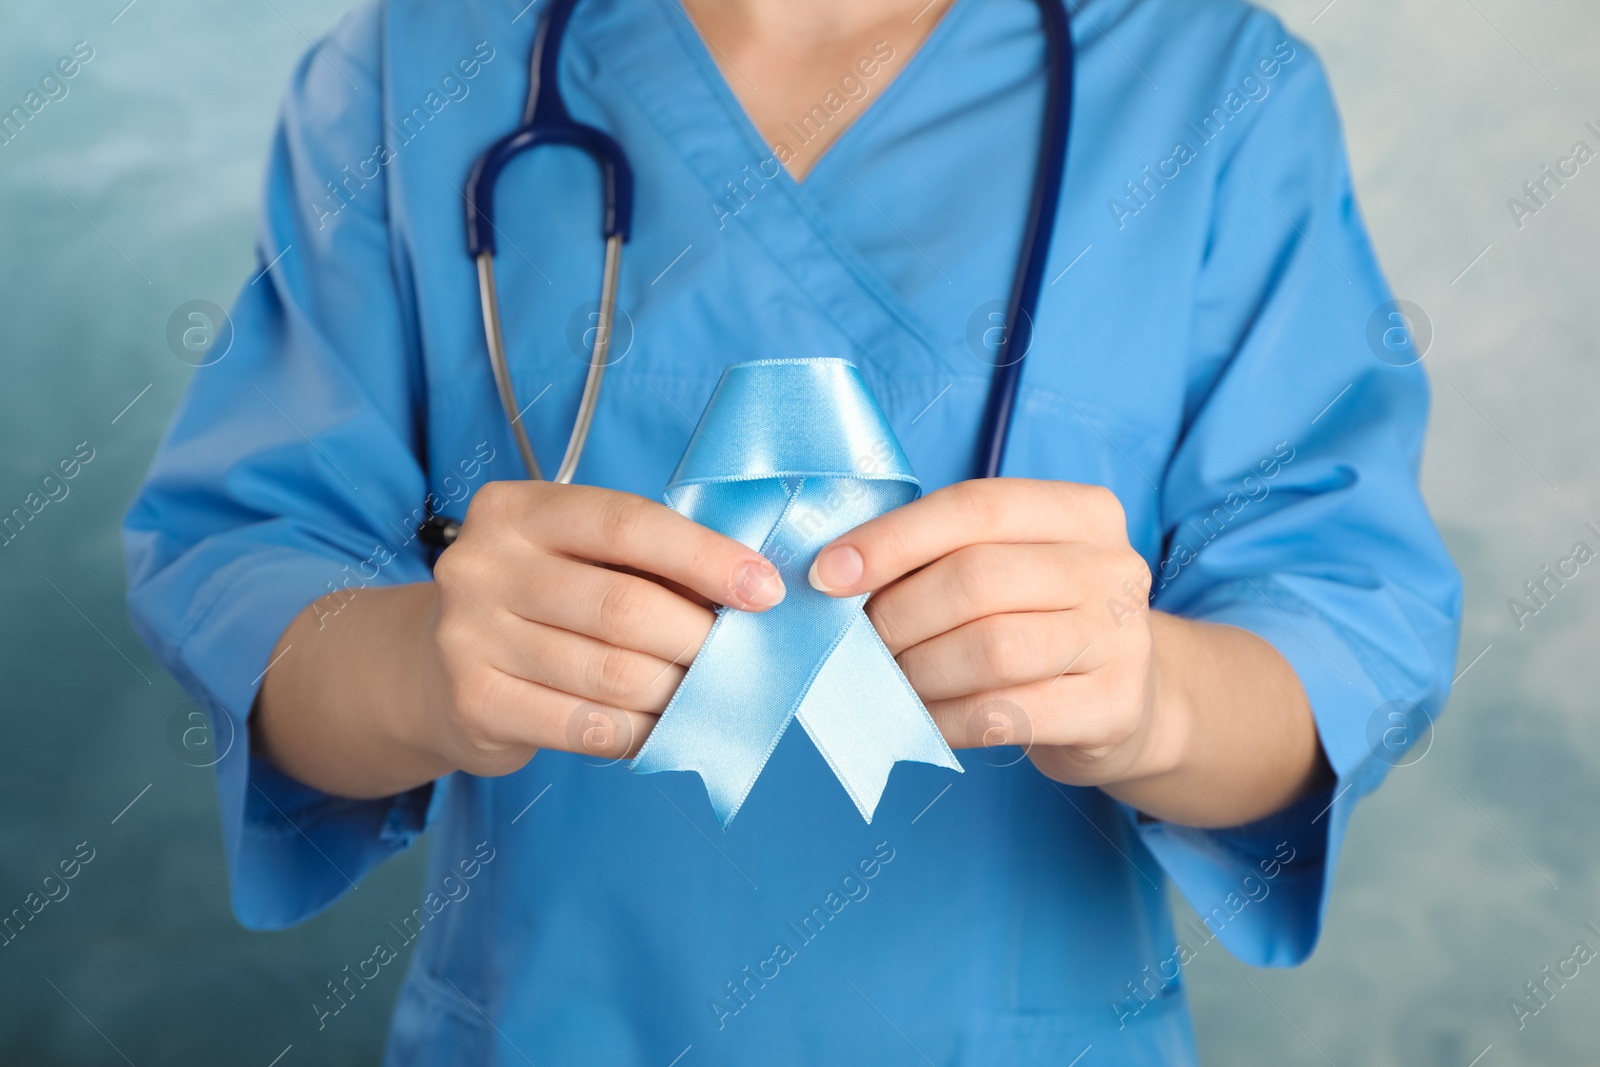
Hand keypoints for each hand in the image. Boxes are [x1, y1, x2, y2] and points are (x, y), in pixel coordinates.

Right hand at [417, 481, 783, 776]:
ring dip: (675, 691)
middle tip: (736, 657)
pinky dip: (639, 732)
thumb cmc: (531, 602)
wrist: (429, 668)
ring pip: (613, 673)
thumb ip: (641, 560)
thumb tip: (747, 590)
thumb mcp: (572, 555)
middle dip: (698, 637)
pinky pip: (586, 725)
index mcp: (517, 509)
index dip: (706, 557)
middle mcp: (483, 564)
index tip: (763, 590)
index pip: (628, 524)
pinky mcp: (475, 701)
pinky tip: (660, 728)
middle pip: (624, 605)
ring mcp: (470, 635)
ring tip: (704, 694)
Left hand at [808, 478, 1183, 788]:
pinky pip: (1005, 713)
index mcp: (1082, 511)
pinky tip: (920, 719)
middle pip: (976, 579)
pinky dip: (944, 719)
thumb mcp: (1012, 567)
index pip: (975, 507)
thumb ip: (943, 555)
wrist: (1130, 702)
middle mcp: (1112, 566)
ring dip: (917, 671)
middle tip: (860, 644)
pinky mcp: (1115, 707)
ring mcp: (1121, 638)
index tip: (828, 575)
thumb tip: (837, 574)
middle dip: (898, 615)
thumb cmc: (1044, 622)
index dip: (893, 539)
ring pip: (990, 649)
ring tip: (887, 682)